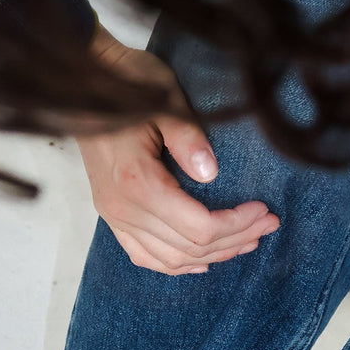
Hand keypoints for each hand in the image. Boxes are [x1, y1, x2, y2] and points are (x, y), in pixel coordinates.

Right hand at [76, 27, 279, 274]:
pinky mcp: (112, 217)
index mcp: (139, 183)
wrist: (82, 84)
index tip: (263, 210)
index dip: (236, 224)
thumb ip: (188, 136)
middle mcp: (124, 209)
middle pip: (190, 247)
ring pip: (171, 259)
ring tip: (245, 243)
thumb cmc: (128, 85)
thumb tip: (212, 173)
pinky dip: (176, 265)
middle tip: (267, 226)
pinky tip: (201, 262)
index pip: (199, 226)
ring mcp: (115, 217)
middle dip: (234, 240)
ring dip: (212, 256)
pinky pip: (145, 257)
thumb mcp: (164, 99)